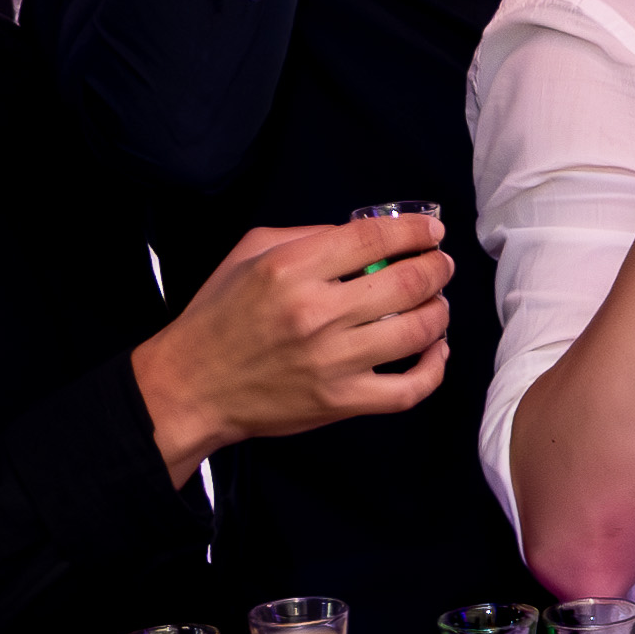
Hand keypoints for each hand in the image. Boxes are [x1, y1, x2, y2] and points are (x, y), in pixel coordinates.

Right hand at [136, 213, 454, 462]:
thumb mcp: (249, 254)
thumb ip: (307, 236)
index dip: (414, 231)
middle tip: (441, 265)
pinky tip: (435, 351)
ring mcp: (332, 362)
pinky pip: (408, 389)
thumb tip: (363, 235)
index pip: (374, 238)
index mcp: (291, 270)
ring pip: (416, 332)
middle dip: (436, 268)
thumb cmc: (219, 318)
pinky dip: (433, 368)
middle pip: (407, 281)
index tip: (431, 232)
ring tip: (438, 303)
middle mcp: (316, 313)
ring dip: (439, 312)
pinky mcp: (340, 402)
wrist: (193, 386)